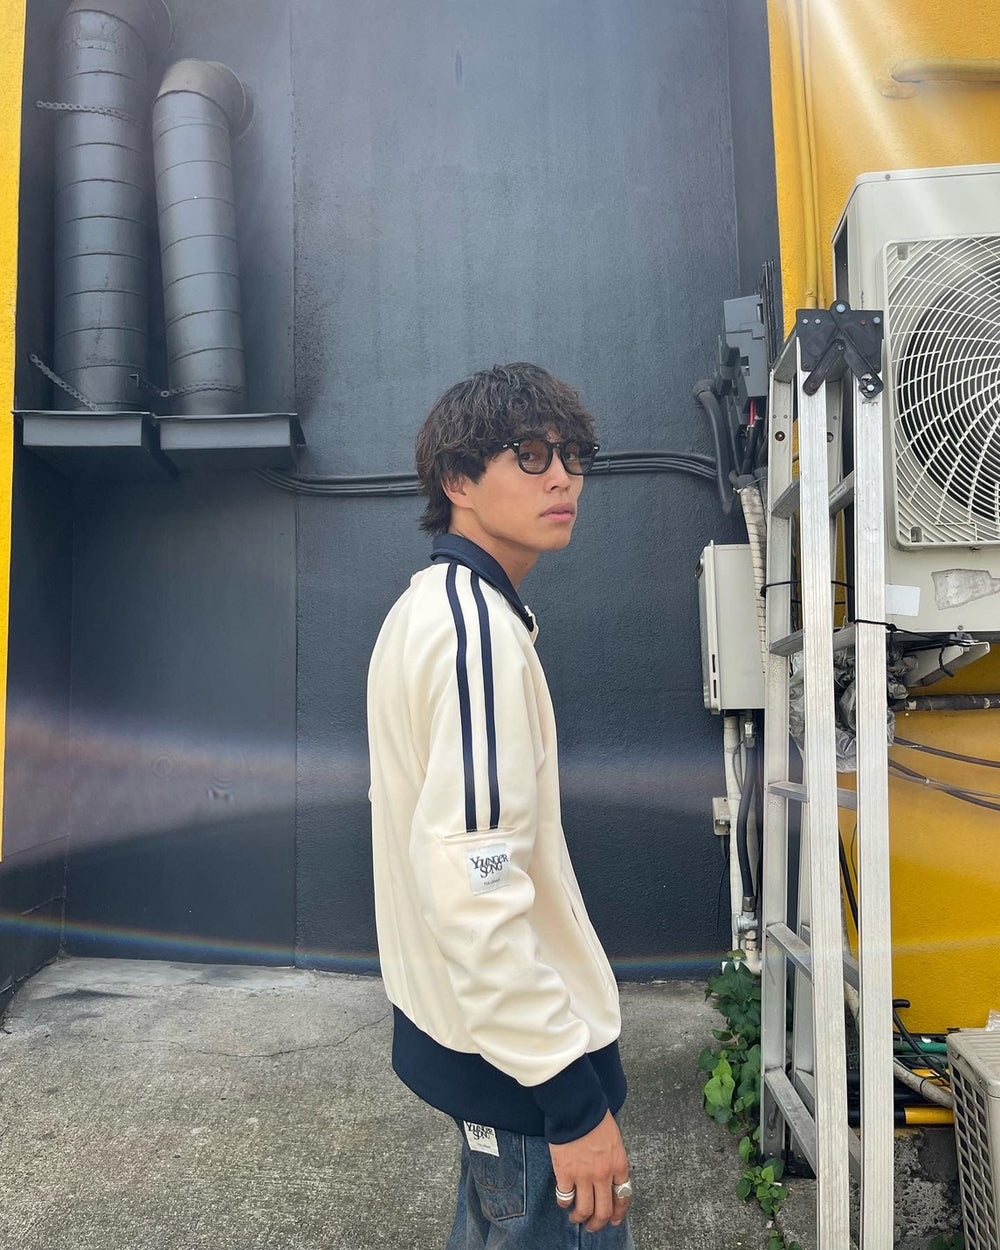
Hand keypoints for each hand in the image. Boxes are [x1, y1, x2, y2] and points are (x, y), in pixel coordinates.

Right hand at [549, 1111, 631, 1232]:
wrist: (577, 1107)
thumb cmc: (595, 1117)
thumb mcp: (615, 1139)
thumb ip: (614, 1160)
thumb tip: (610, 1177)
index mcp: (619, 1165)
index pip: (623, 1197)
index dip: (619, 1213)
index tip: (614, 1220)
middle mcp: (604, 1175)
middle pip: (604, 1211)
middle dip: (598, 1223)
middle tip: (593, 1227)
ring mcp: (584, 1176)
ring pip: (585, 1209)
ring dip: (580, 1218)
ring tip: (576, 1218)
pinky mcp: (565, 1173)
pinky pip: (565, 1197)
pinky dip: (564, 1202)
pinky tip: (564, 1201)